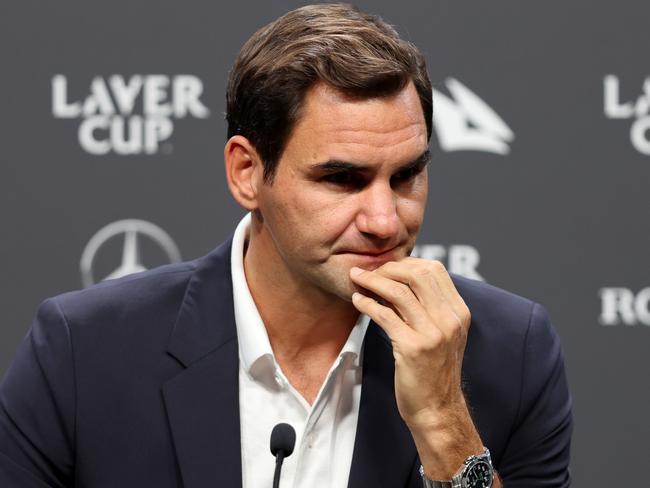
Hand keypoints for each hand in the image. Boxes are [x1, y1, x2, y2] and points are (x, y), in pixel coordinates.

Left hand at [350, 258, 484, 478]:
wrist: (436, 409)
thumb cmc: (433, 370)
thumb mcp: (441, 334)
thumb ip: (429, 307)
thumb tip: (400, 278)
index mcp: (459, 312)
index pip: (434, 270)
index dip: (406, 262)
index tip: (385, 267)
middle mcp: (450, 319)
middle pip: (417, 274)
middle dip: (387, 268)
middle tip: (368, 271)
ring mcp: (433, 334)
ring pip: (399, 292)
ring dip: (372, 281)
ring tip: (356, 279)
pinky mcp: (413, 348)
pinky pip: (385, 315)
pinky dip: (367, 303)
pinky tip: (357, 300)